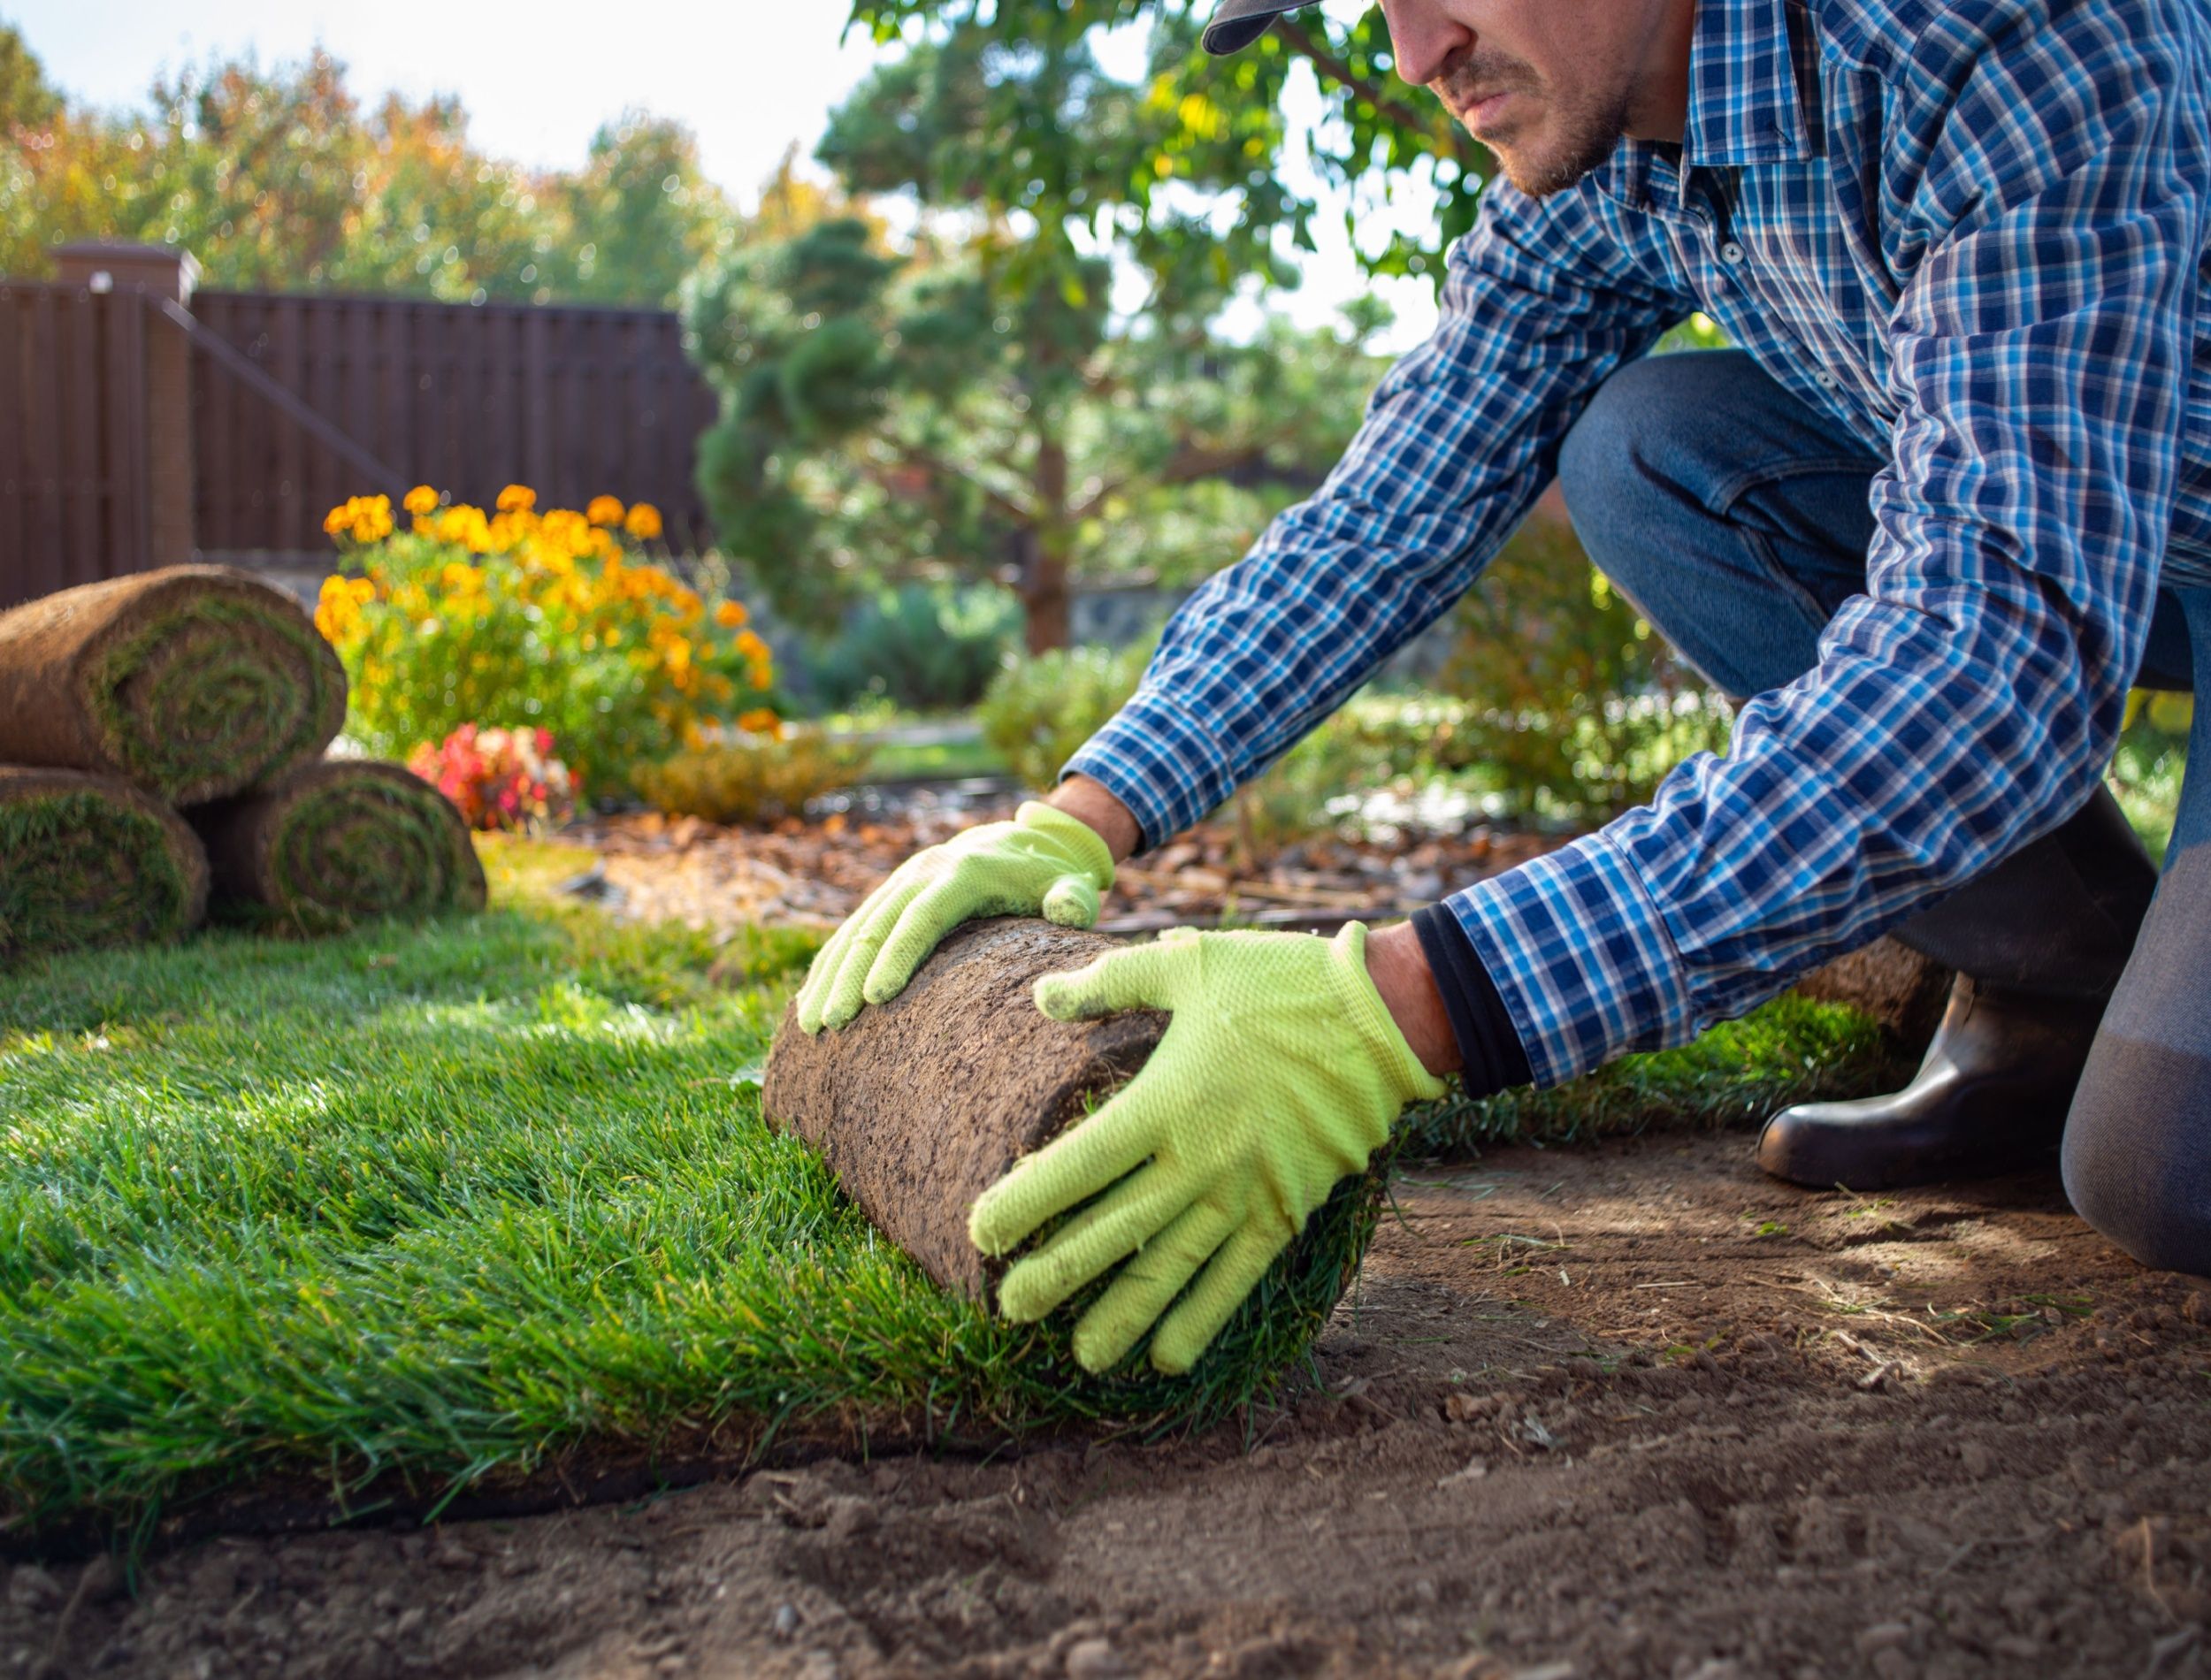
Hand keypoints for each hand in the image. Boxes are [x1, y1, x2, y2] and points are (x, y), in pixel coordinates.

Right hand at [794, 801, 1115, 1033]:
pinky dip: (828, 966)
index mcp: (963, 874)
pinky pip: (851, 931)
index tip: (876, 999)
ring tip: (810, 1025)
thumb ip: (1074, 898)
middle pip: (876, 927)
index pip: (923, 918)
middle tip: (830, 1025)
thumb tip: (1068, 910)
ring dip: (829, 977)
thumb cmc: (1050, 877)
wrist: (1022, 840)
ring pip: (854, 930)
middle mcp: (923, 873)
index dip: (898, 956)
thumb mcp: (1070, 884)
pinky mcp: (891, 896)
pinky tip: (808, 1001)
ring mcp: (901, 883)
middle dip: (849, 978)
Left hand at [967, 923, 1445, 1373]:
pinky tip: (1168, 1357)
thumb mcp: (1186, 963)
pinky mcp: (1286, 1210)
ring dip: (1124, 1315)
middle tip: (1010, 1311)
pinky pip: (1237, 1276)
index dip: (1026, 1203)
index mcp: (1166, 1099)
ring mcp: (1246, 1192)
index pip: (1079, 1164)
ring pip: (1172, 1267)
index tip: (981, 1234)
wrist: (1381, 1018)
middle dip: (1058, 1274)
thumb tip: (1041, 997)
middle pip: (1114, 1230)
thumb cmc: (1278, 982)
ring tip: (1082, 1357)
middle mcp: (1201, 1158)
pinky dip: (1203, 1318)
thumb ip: (1108, 982)